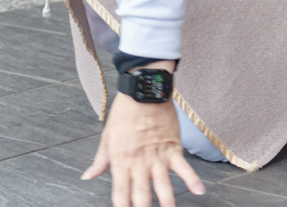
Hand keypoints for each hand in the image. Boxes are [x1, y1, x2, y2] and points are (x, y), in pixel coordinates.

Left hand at [81, 73, 203, 206]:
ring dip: (167, 202)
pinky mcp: (173, 148)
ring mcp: (157, 157)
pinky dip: (192, 180)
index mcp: (121, 160)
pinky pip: (184, 167)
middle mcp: (139, 163)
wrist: (143, 91)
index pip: (120, 192)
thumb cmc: (124, 112)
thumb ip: (100, 160)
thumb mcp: (107, 136)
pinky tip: (199, 191)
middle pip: (141, 194)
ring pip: (163, 186)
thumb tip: (88, 176)